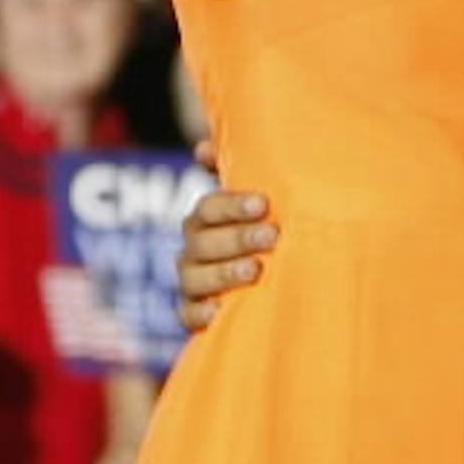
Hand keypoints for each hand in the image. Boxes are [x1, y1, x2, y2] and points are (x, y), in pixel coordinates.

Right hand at [178, 143, 277, 327]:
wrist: (275, 283)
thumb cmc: (265, 233)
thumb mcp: (258, 204)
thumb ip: (239, 171)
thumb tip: (202, 148)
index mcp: (206, 218)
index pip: (209, 207)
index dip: (232, 204)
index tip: (263, 204)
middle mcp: (194, 248)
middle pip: (202, 241)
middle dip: (237, 237)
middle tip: (272, 236)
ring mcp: (192, 281)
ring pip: (194, 277)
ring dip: (224, 273)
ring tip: (255, 270)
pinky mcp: (193, 313)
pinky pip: (188, 314)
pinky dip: (200, 313)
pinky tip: (221, 311)